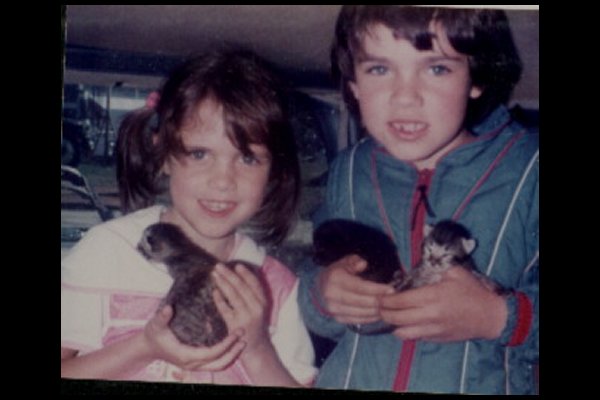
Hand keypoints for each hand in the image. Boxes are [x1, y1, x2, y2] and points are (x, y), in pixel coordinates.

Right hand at [143, 305, 245, 370]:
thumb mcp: (155, 325)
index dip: (225, 345)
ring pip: (219, 366)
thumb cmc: (153, 335)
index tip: (235, 333)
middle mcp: (192, 364)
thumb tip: (168, 308)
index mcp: (186, 356)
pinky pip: (215, 363)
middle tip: (243, 337)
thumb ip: (162, 317)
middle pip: (219, 364)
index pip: (211, 354)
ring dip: (232, 355)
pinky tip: (233, 343)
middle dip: (233, 352)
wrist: (147, 347)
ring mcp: (195, 365)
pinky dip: (226, 355)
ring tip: (242, 341)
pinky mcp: (196, 363)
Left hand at [212, 263, 270, 356]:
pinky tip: (214, 292)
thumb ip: (252, 295)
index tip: (236, 265)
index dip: (245, 273)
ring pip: (233, 296)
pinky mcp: (236, 325)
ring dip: (223, 283)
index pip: (254, 284)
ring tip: (214, 275)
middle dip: (229, 275)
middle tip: (218, 266)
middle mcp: (257, 308)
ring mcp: (246, 317)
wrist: (256, 348)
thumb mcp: (258, 309)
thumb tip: (240, 276)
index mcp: (263, 302)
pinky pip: (225, 310)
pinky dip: (219, 300)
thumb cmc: (255, 325)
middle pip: (242, 287)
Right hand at [318, 254, 393, 324]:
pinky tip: (380, 313)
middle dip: (380, 302)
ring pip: (361, 313)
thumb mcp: (344, 262)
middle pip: (362, 302)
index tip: (391, 290)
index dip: (377, 290)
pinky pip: (358, 321)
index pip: (360, 287)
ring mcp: (334, 309)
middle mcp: (333, 295)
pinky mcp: (338, 318)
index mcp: (335, 279)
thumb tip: (363, 264)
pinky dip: (371, 318)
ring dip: (377, 312)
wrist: (320, 288)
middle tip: (394, 300)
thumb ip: (354, 261)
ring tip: (390, 307)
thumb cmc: (337, 273)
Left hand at [379, 267, 507, 341]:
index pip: (400, 300)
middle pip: (396, 318)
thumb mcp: (455, 273)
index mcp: (433, 296)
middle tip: (379, 306)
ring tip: (390, 316)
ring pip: (403, 333)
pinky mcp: (437, 339)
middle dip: (383, 312)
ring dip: (393, 325)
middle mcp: (430, 315)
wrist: (490, 316)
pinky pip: (415, 338)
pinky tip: (405, 323)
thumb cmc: (473, 291)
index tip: (381, 295)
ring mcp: (433, 329)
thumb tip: (416, 268)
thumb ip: (434, 270)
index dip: (386, 299)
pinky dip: (407, 331)